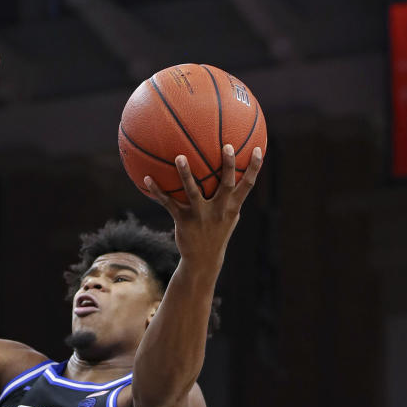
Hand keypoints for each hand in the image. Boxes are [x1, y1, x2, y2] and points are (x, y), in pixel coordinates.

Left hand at [144, 145, 263, 275]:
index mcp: (232, 208)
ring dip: (186, 174)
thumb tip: (237, 174)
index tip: (258, 149)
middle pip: (226, 184)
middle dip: (228, 165)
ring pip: (193, 191)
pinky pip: (168, 203)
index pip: (247, 185)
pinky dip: (157, 191)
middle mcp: (218, 210)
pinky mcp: (183, 221)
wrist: (202, 260)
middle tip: (227, 146)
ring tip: (179, 156)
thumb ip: (232, 198)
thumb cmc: (217, 232)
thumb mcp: (229, 217)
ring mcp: (200, 215)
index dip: (255, 168)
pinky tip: (147, 178)